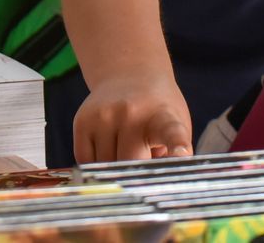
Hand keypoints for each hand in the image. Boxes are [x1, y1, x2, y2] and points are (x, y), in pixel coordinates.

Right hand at [74, 72, 192, 163]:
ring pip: (104, 167)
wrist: (129, 74)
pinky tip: (107, 146)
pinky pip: (86, 162)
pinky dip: (96, 164)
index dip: (177, 147)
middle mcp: (131, 113)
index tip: (182, 155)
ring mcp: (103, 116)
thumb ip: (170, 158)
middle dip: (135, 172)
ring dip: (114, 168)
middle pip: (129, 164)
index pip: (172, 133)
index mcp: (164, 117)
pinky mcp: (82, 121)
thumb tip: (149, 189)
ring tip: (125, 145)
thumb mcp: (176, 126)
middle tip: (143, 156)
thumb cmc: (158, 110)